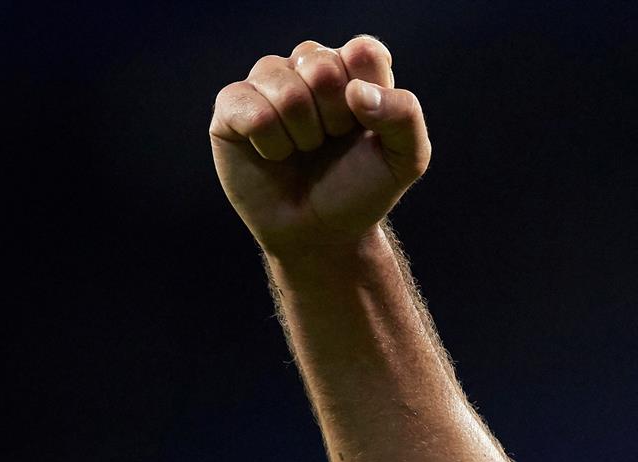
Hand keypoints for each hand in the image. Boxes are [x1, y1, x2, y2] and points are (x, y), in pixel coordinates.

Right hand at [210, 36, 429, 257]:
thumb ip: (404, 116)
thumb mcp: (405, 160)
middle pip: (322, 65)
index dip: (368, 93)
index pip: (364, 52)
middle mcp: (306, 68)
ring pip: (286, 89)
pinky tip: (275, 154)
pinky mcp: (231, 106)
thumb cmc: (360, 190)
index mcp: (351, 71)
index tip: (365, 124)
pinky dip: (273, 144)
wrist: (321, 233)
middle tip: (332, 141)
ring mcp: (266, 83)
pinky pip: (253, 111)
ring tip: (304, 150)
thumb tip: (357, 91)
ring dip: (304, 135)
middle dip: (335, 117)